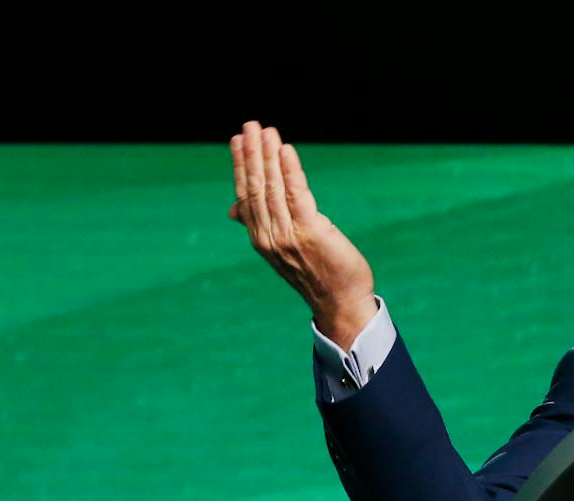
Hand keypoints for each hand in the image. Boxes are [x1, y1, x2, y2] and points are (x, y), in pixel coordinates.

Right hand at [230, 121, 377, 344]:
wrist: (340, 303)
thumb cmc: (317, 274)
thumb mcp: (283, 249)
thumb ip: (261, 226)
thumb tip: (234, 209)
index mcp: (261, 238)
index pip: (246, 195)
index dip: (241, 166)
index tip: (237, 140)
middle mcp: (269, 236)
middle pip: (256, 188)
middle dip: (252, 154)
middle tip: (249, 125)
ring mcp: (288, 235)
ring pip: (272, 188)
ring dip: (267, 157)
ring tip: (265, 131)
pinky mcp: (310, 232)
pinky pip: (297, 195)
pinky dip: (290, 171)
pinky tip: (285, 150)